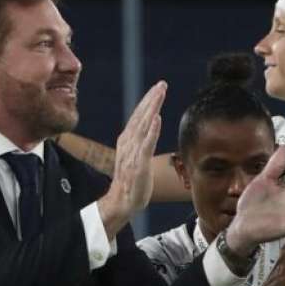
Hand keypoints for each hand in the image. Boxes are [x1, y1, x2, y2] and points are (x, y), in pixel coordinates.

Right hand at [100, 81, 165, 235]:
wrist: (122, 201)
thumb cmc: (132, 180)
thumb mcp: (136, 156)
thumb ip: (141, 141)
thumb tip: (149, 127)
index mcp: (128, 140)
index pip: (139, 116)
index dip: (148, 101)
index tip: (158, 87)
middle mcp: (129, 143)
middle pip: (141, 116)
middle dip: (151, 99)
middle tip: (162, 84)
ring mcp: (133, 153)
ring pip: (144, 126)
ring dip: (152, 108)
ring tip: (160, 94)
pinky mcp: (139, 164)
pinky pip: (146, 145)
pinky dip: (151, 131)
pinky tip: (157, 119)